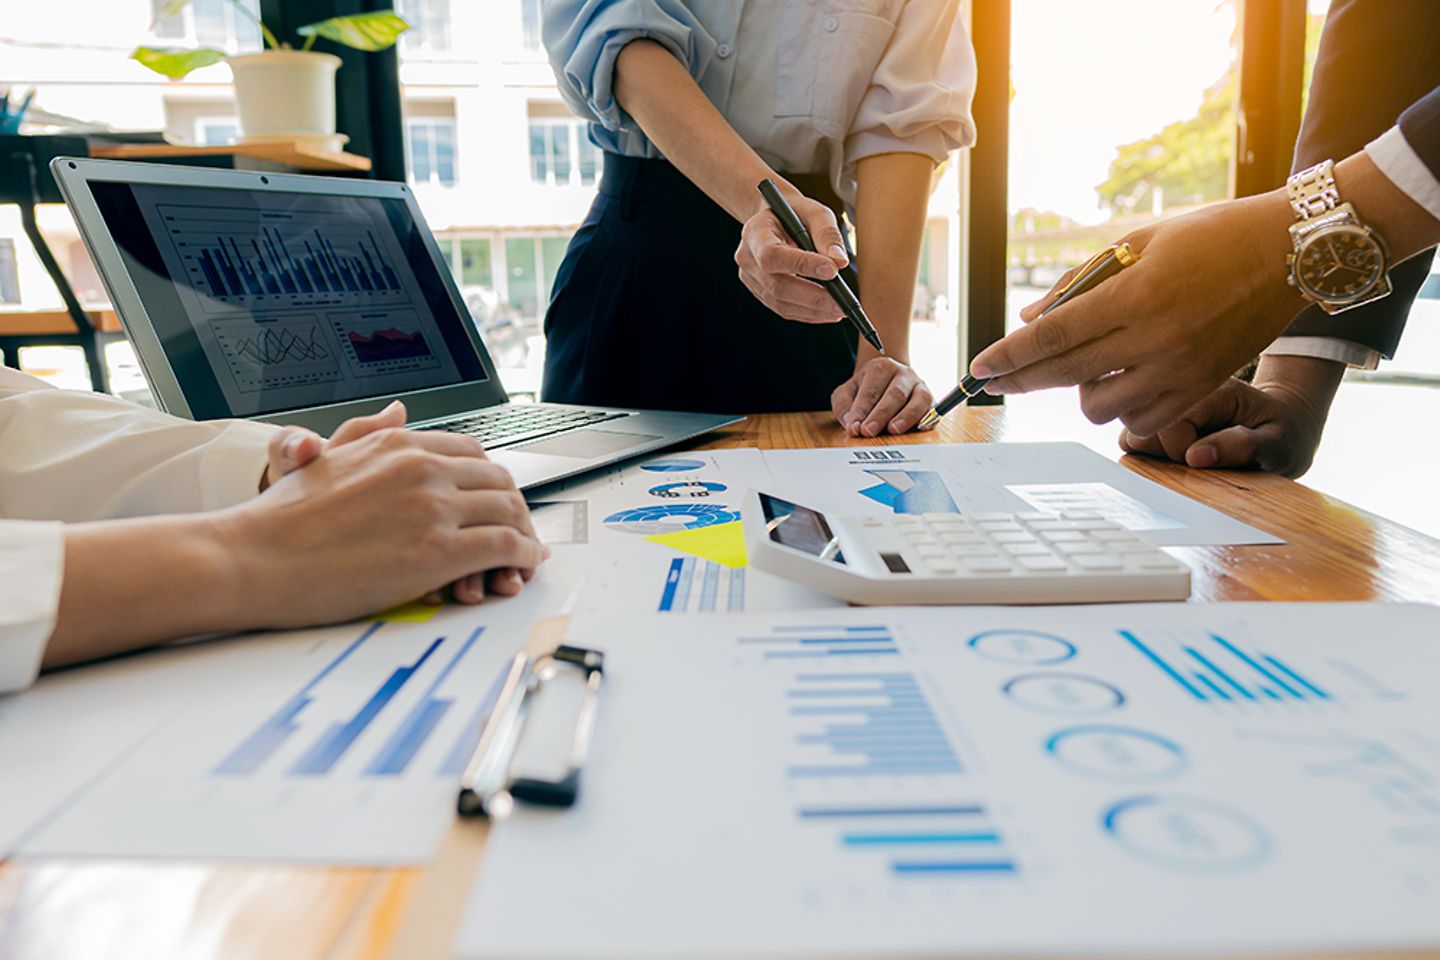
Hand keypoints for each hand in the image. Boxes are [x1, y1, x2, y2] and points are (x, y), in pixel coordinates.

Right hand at [260, 402, 532, 602]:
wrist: (251, 558)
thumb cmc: (280, 521)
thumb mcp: (324, 457)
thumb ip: (367, 432)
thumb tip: (399, 410)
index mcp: (399, 443)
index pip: (472, 453)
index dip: (491, 481)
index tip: (494, 501)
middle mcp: (422, 467)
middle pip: (498, 481)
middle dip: (515, 509)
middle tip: (518, 532)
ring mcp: (434, 507)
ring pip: (509, 512)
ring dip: (525, 535)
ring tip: (523, 555)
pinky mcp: (439, 551)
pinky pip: (505, 547)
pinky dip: (523, 557)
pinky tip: (520, 568)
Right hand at [735, 190, 849, 323]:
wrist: (776, 218)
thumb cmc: (795, 213)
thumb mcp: (814, 211)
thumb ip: (827, 233)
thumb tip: (840, 262)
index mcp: (755, 232)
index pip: (773, 255)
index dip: (801, 265)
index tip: (832, 271)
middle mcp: (747, 258)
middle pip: (777, 286)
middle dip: (812, 297)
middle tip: (841, 303)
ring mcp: (751, 278)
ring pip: (780, 303)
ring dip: (813, 310)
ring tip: (839, 310)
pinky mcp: (760, 292)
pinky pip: (783, 309)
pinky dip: (808, 314)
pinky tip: (827, 312)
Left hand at [830, 357, 934, 436]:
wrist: (888, 378)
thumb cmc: (866, 388)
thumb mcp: (846, 392)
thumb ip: (843, 406)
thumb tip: (851, 423)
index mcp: (881, 368)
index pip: (871, 391)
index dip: (861, 411)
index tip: (854, 428)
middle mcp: (903, 374)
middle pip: (894, 394)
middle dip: (881, 415)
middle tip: (869, 431)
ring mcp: (919, 386)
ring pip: (918, 400)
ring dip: (906, 416)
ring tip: (894, 430)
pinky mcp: (930, 399)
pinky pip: (933, 408)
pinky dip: (929, 418)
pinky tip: (921, 428)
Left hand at [969, 189, 1306, 436]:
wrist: (1290, 251)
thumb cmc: (1210, 236)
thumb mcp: (1138, 243)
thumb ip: (1080, 283)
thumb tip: (1031, 320)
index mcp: (1135, 294)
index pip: (1053, 336)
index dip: (1009, 355)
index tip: (978, 368)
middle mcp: (1155, 337)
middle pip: (1064, 375)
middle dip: (1019, 381)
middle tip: (993, 384)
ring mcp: (1180, 369)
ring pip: (1098, 405)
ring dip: (1078, 390)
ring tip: (1085, 365)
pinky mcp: (1201, 387)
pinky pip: (1140, 418)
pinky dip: (1119, 406)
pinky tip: (1119, 381)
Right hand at [1117, 372, 1332, 478]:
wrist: (1284, 421)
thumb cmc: (1282, 432)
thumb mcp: (1278, 442)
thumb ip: (1243, 447)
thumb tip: (1194, 457)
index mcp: (1213, 390)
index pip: (1170, 422)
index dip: (1180, 451)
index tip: (1203, 464)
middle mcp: (1182, 391)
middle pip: (1139, 423)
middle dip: (1161, 453)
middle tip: (1193, 461)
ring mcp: (1166, 405)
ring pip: (1130, 432)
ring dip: (1152, 454)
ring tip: (1185, 458)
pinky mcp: (1157, 420)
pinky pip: (1131, 441)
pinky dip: (1146, 455)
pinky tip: (1174, 457)